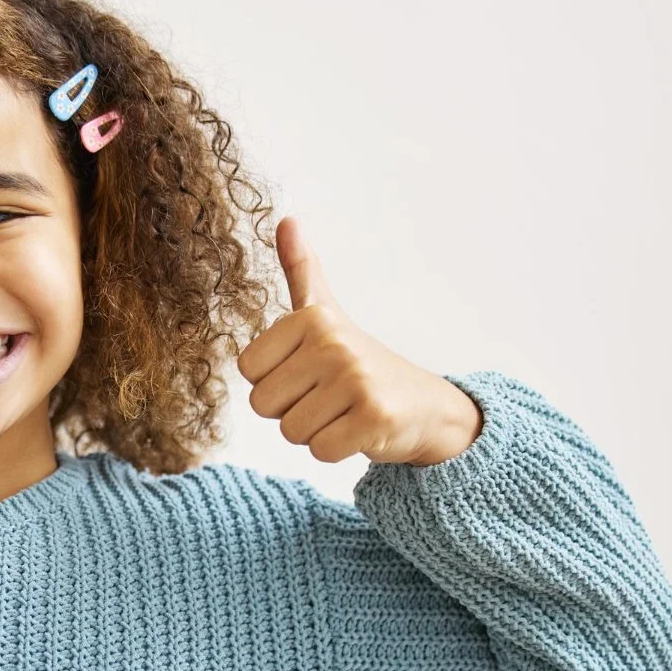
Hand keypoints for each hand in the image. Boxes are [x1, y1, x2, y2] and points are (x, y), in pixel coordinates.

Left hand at [234, 217, 481, 466]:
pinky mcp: (375, 417)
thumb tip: (287, 219)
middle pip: (263, 404)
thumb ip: (301, 270)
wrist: (423, 404)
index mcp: (310, 318)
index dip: (274, 382)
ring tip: (344, 412)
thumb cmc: (358, 361)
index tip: (308, 372)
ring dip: (315, 431)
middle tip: (327, 397)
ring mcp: (355, 379)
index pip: (248, 371)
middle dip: (291, 410)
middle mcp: (332, 342)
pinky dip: (336, 450)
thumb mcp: (325, 312)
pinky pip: (321, 450)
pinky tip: (360, 430)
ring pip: (291, 431)